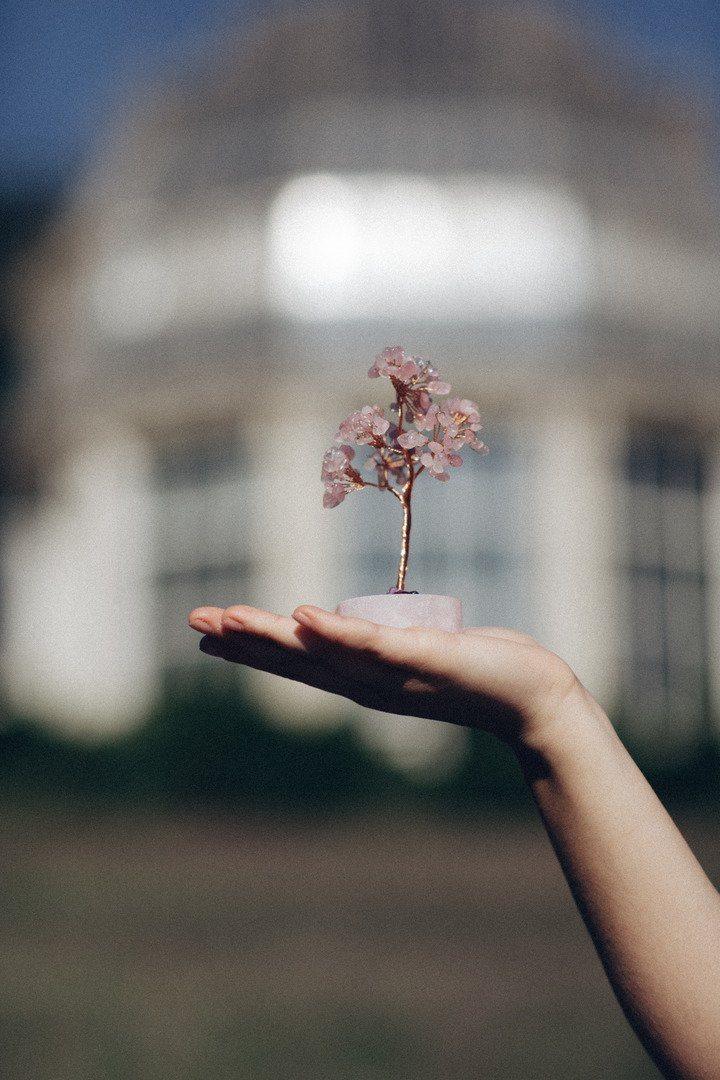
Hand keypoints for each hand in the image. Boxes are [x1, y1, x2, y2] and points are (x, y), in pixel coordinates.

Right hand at [188, 604, 581, 747]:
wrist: (533, 700)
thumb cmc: (478, 670)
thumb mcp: (419, 653)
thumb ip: (390, 645)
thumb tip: (367, 629)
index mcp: (364, 678)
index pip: (298, 661)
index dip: (251, 647)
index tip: (208, 632)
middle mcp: (369, 682)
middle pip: (296, 661)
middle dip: (243, 641)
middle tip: (194, 620)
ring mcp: (393, 672)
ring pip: (323, 653)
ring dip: (273, 636)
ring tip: (228, 617)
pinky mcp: (424, 656)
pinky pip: (374, 643)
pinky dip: (337, 632)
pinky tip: (303, 615)